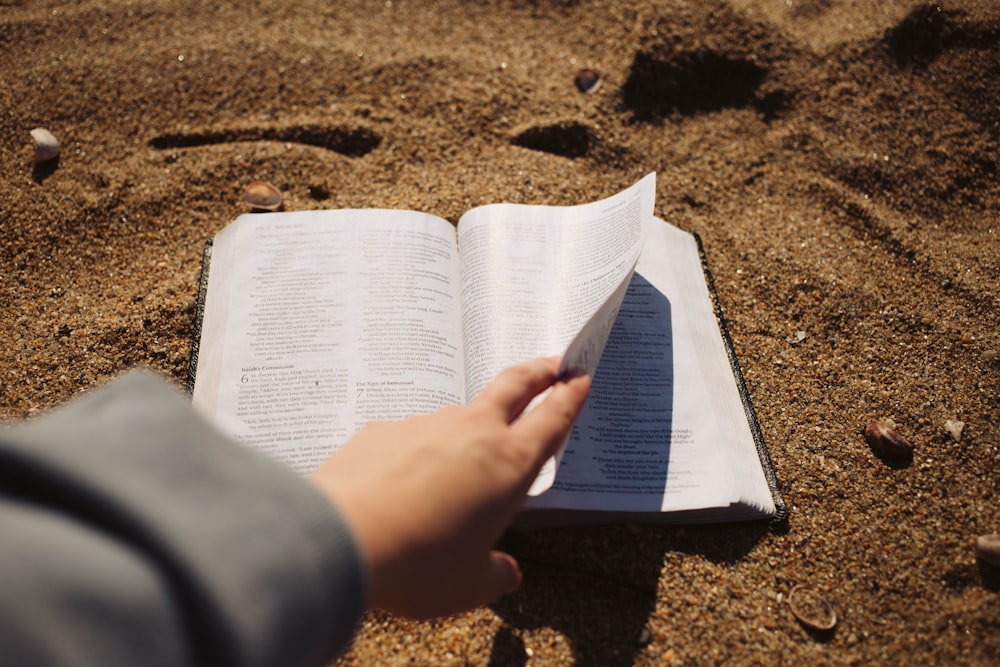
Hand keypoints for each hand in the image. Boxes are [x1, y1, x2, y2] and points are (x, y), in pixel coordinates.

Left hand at [309, 357, 590, 618]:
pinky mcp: (384, 431)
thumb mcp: (468, 585)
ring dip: (467, 431)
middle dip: (538, 372)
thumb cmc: (416, 566)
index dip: (570, 397)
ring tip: (455, 471)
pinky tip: (398, 487)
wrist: (339, 540)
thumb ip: (494, 574)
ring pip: (458, 417)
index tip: (580, 379)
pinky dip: (415, 454)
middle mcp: (472, 432)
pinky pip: (410, 438)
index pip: (551, 419)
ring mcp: (425, 424)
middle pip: (514, 385)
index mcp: (509, 464)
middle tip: (552, 364)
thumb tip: (507, 572)